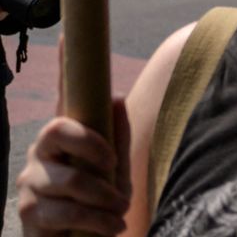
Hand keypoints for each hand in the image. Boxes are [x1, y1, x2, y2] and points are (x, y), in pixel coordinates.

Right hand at [16, 99, 131, 235]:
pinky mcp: (28, 215)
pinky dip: (99, 221)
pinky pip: (67, 212)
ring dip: (106, 201)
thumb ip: (116, 135)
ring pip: (72, 181)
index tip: (111, 159)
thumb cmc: (98, 197)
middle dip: (102, 170)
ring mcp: (28, 187)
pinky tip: (113, 227)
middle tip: (124, 197)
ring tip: (121, 213)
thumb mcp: (114, 167)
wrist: (85, 236)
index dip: (87, 138)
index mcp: (55, 142)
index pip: (59, 126)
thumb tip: (117, 97)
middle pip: (66, 161)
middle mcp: (35, 160)